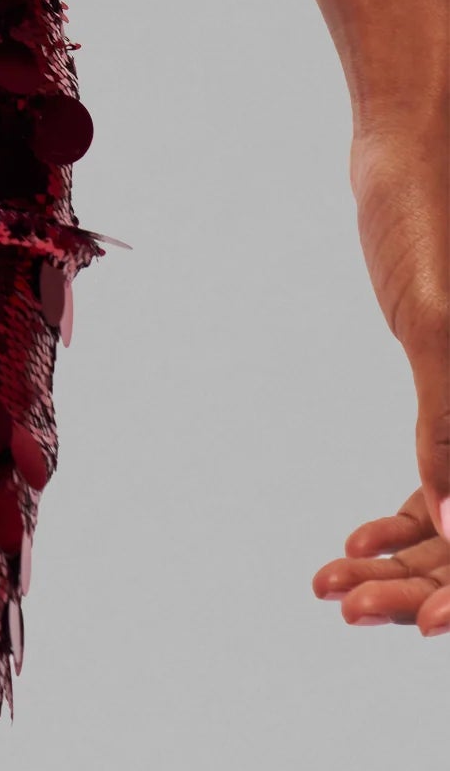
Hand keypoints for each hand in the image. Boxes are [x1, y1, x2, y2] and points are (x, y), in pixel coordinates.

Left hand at [311, 98, 449, 635]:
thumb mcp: (435, 318)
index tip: (427, 626)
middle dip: (432, 583)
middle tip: (355, 612)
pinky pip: (440, 478)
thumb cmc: (427, 212)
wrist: (406, 144)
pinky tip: (346, 545)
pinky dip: (399, 520)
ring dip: (406, 562)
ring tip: (333, 589)